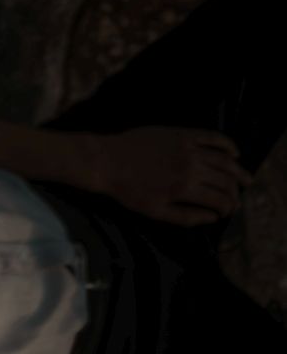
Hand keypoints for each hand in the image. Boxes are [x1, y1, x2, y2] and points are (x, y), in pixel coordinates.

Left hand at [94, 127, 251, 225]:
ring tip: (245, 178)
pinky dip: (227, 144)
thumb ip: (185, 217)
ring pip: (224, 159)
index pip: (219, 199)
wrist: (107, 162)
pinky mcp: (182, 134)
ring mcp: (188, 148)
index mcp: (184, 189)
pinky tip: (234, 152)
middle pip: (225, 180)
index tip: (228, 212)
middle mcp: (191, 167)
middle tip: (236, 199)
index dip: (228, 208)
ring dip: (238, 170)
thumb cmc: (128, 191)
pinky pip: (212, 137)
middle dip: (235, 192)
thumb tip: (212, 218)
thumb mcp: (154, 212)